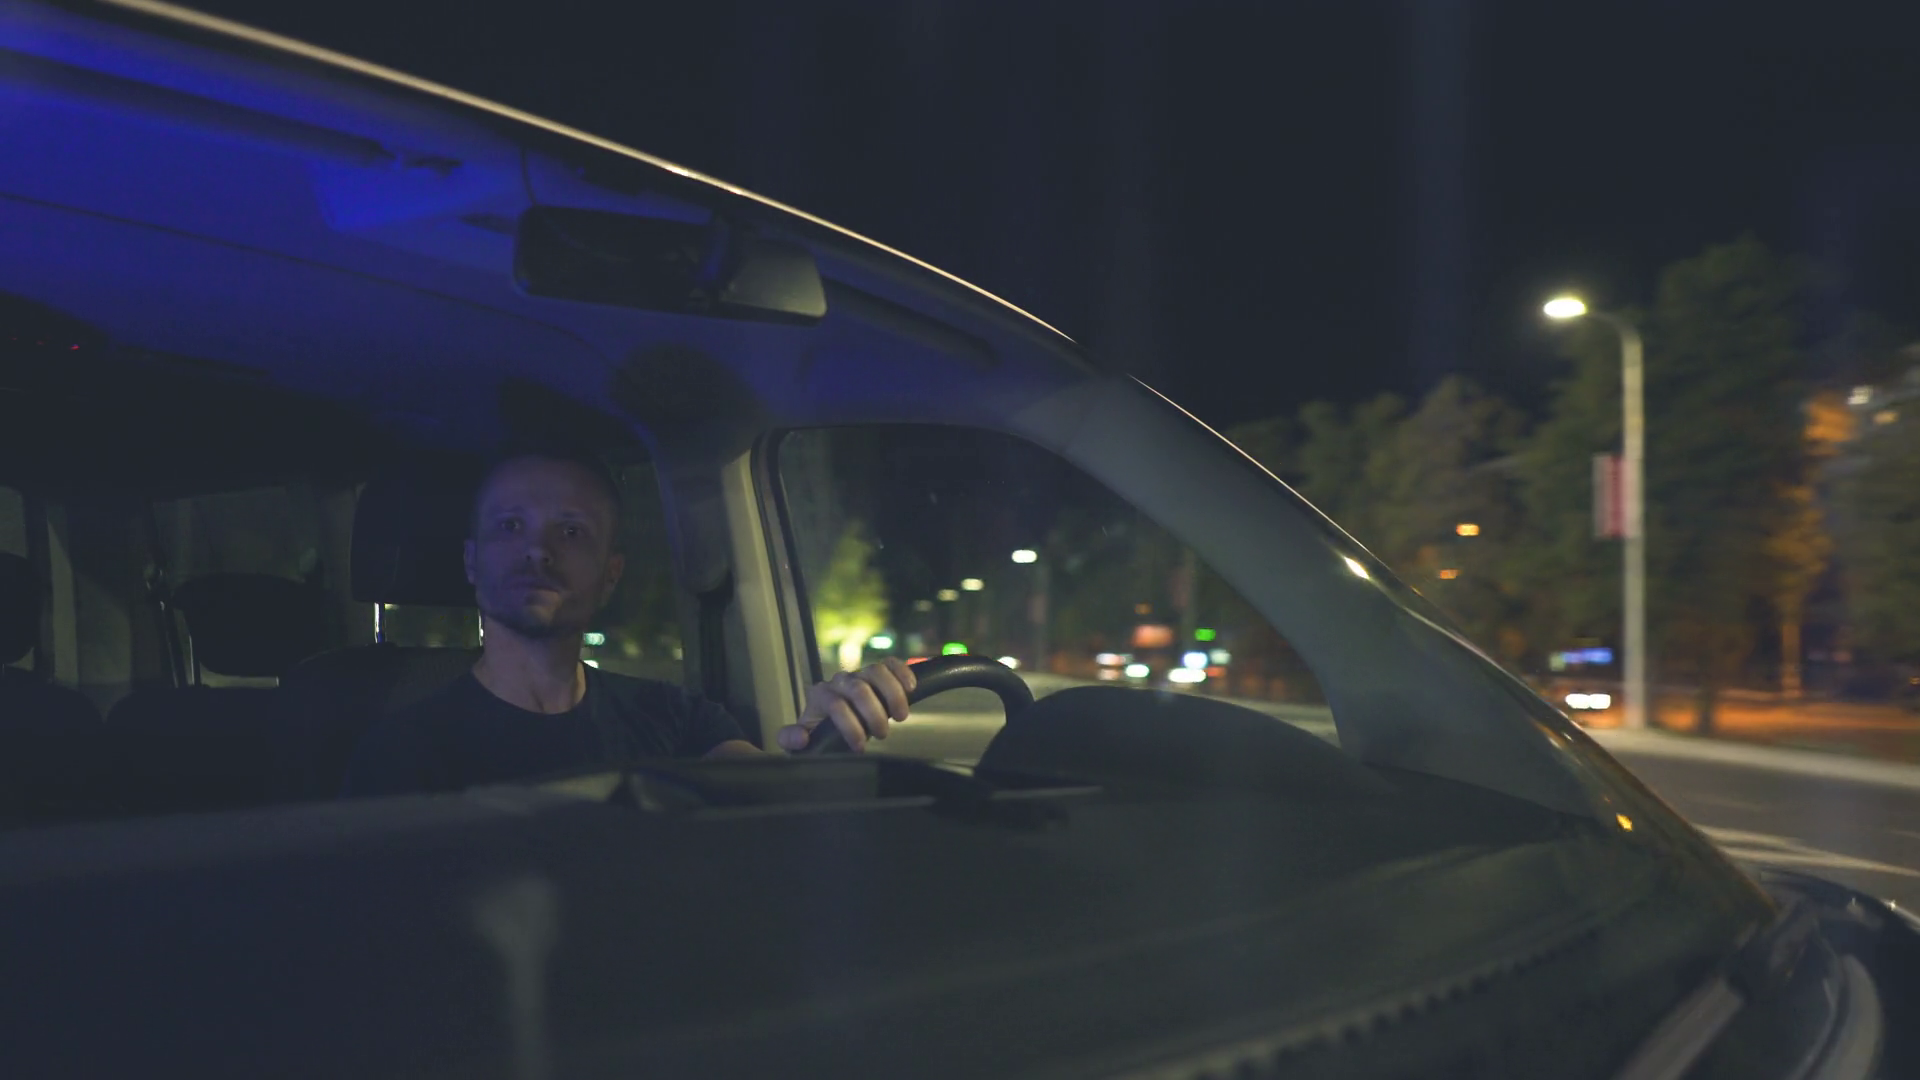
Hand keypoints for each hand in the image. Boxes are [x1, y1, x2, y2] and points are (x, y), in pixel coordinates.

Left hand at [777, 658, 916, 751]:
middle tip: (881, 734)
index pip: (835, 704)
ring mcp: (860, 674)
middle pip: (859, 688)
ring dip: (892, 695)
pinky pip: (891, 664)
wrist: (833, 725)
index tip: (860, 747)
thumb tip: (801, 738)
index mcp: (820, 696)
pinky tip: (911, 687)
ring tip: (900, 717)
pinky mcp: (878, 673)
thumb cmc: (820, 735)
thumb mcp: (801, 740)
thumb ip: (791, 738)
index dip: (849, 726)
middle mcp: (840, 682)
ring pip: (876, 672)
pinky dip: (902, 672)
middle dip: (874, 714)